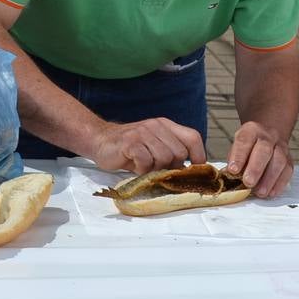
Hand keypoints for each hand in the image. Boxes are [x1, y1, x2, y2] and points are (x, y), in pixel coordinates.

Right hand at [91, 118, 205, 173]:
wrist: (100, 140)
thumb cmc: (130, 148)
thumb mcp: (154, 146)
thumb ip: (171, 153)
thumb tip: (189, 173)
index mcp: (166, 126)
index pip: (193, 137)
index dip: (199, 156)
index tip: (194, 170)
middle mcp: (156, 126)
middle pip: (179, 153)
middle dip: (170, 167)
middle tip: (156, 169)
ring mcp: (143, 133)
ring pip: (164, 158)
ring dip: (154, 169)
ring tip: (143, 167)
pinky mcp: (130, 142)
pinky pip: (146, 162)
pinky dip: (141, 170)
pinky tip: (134, 166)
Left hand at [225, 121, 292, 197]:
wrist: (268, 136)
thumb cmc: (249, 146)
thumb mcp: (237, 147)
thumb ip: (233, 160)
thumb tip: (228, 176)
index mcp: (251, 130)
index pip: (244, 141)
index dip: (238, 156)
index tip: (233, 170)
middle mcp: (268, 136)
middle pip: (264, 150)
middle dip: (255, 168)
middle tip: (248, 182)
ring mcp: (281, 147)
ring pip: (279, 161)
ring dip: (269, 179)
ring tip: (260, 192)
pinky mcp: (289, 159)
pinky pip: (287, 170)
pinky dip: (279, 183)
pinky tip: (271, 192)